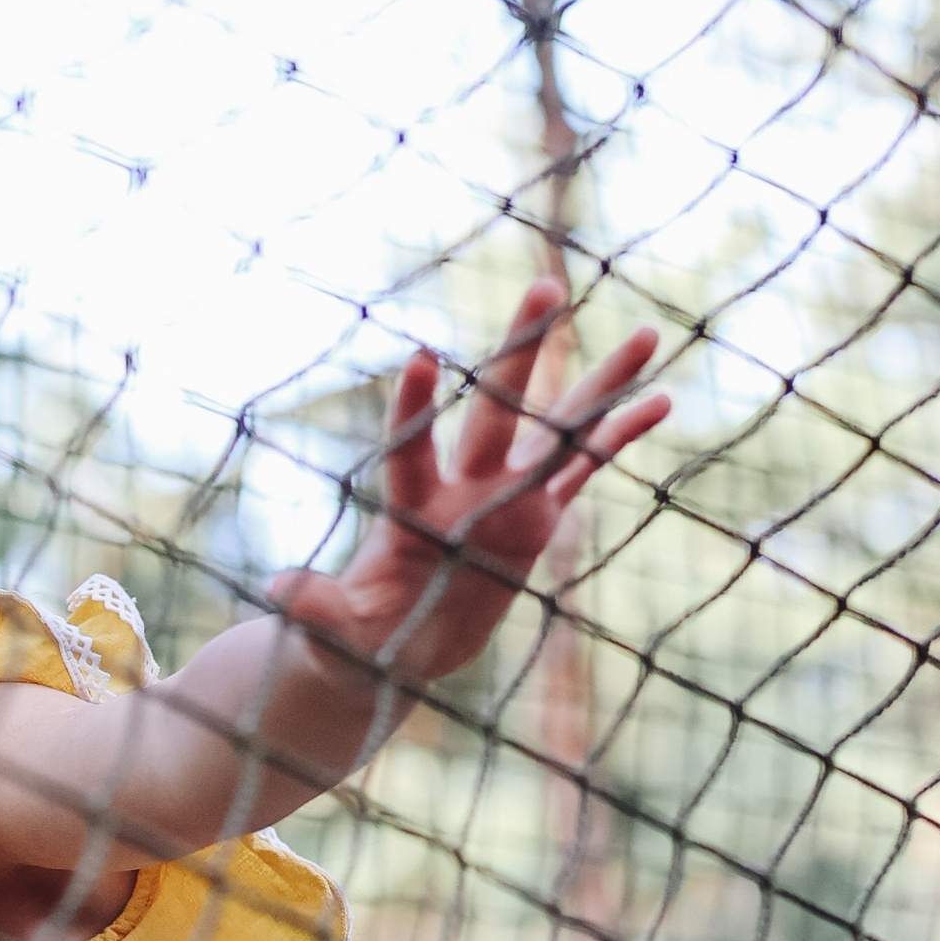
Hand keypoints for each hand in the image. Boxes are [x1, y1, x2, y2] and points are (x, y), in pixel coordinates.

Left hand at [272, 276, 667, 689]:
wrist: (387, 654)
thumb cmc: (349, 645)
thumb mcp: (330, 638)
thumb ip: (315, 610)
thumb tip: (278, 590)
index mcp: (410, 512)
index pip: (410, 449)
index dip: (413, 406)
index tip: (420, 354)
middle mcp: (461, 492)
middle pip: (495, 412)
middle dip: (521, 355)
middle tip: (546, 286)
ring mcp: (503, 502)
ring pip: (557, 431)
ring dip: (598, 385)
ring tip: (644, 333)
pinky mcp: (536, 523)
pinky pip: (583, 472)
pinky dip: (619, 438)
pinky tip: (661, 400)